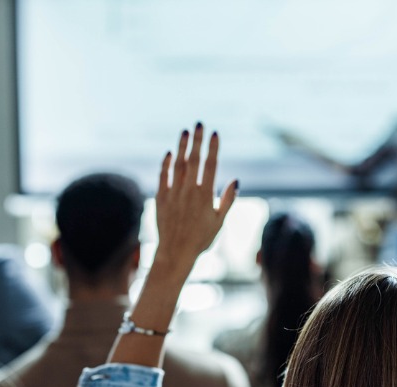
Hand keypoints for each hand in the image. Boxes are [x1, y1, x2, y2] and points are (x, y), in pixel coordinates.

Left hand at [154, 123, 237, 271]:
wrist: (175, 253)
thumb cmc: (201, 240)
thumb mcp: (219, 222)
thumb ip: (227, 200)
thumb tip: (236, 180)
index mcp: (205, 196)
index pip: (210, 166)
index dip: (213, 148)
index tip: (215, 134)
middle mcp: (189, 192)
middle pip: (193, 160)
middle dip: (197, 140)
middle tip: (199, 123)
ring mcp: (173, 194)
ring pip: (177, 165)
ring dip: (181, 147)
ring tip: (185, 131)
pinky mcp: (160, 198)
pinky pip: (163, 177)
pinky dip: (166, 164)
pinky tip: (169, 153)